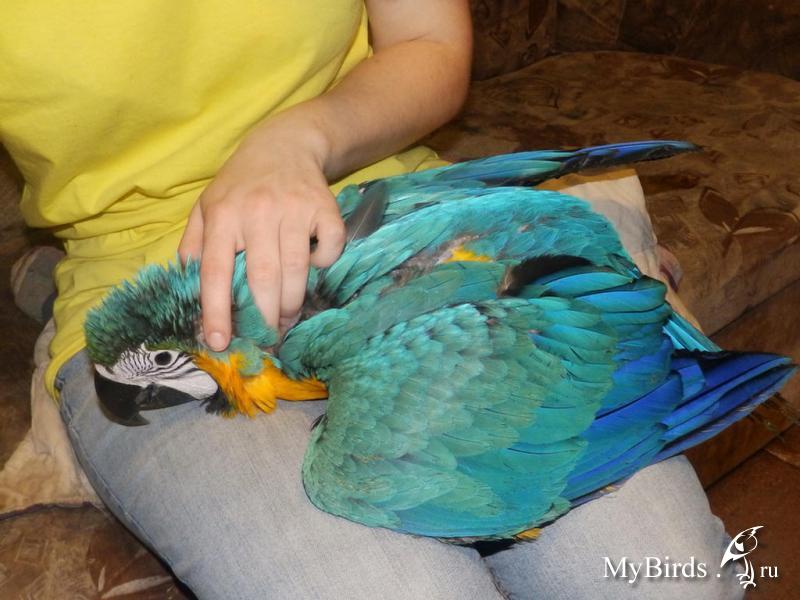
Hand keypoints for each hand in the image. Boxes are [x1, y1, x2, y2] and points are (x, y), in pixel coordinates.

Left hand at [178, 115, 345, 350]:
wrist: (285, 144)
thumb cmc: (240, 184)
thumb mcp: (206, 206)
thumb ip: (193, 245)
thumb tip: (187, 288)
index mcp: (222, 216)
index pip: (214, 272)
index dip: (216, 312)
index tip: (218, 342)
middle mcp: (257, 212)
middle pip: (262, 278)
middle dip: (264, 318)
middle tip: (266, 338)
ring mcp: (293, 209)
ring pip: (296, 270)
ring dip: (292, 303)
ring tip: (286, 317)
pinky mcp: (324, 207)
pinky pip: (329, 248)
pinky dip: (324, 265)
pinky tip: (314, 265)